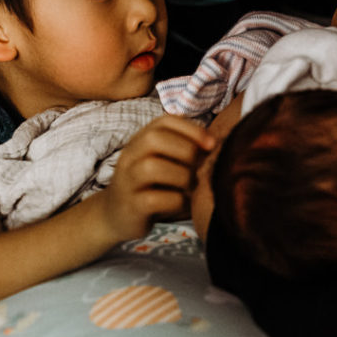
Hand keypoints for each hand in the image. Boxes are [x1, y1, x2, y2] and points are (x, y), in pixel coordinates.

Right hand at [102, 115, 215, 241]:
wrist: (117, 215)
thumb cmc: (152, 184)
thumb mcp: (164, 160)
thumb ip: (184, 148)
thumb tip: (219, 142)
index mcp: (141, 140)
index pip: (165, 121)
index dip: (192, 129)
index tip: (211, 144)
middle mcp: (130, 156)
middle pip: (154, 138)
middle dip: (185, 150)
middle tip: (198, 167)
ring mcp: (127, 181)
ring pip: (152, 167)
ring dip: (181, 176)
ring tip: (190, 186)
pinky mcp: (130, 206)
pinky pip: (154, 199)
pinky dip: (176, 201)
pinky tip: (183, 203)